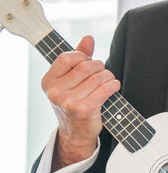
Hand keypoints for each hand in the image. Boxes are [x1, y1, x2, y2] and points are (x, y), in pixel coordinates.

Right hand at [43, 36, 119, 167]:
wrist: (76, 133)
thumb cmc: (74, 102)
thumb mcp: (71, 80)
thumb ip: (79, 58)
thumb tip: (88, 38)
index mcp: (48, 82)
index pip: (67, 57)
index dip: (82, 56)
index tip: (88, 60)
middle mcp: (55, 92)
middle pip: (86, 66)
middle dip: (99, 67)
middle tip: (101, 74)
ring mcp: (68, 102)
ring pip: (98, 77)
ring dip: (108, 77)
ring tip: (107, 83)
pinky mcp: (83, 109)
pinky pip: (105, 88)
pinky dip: (113, 85)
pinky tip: (113, 88)